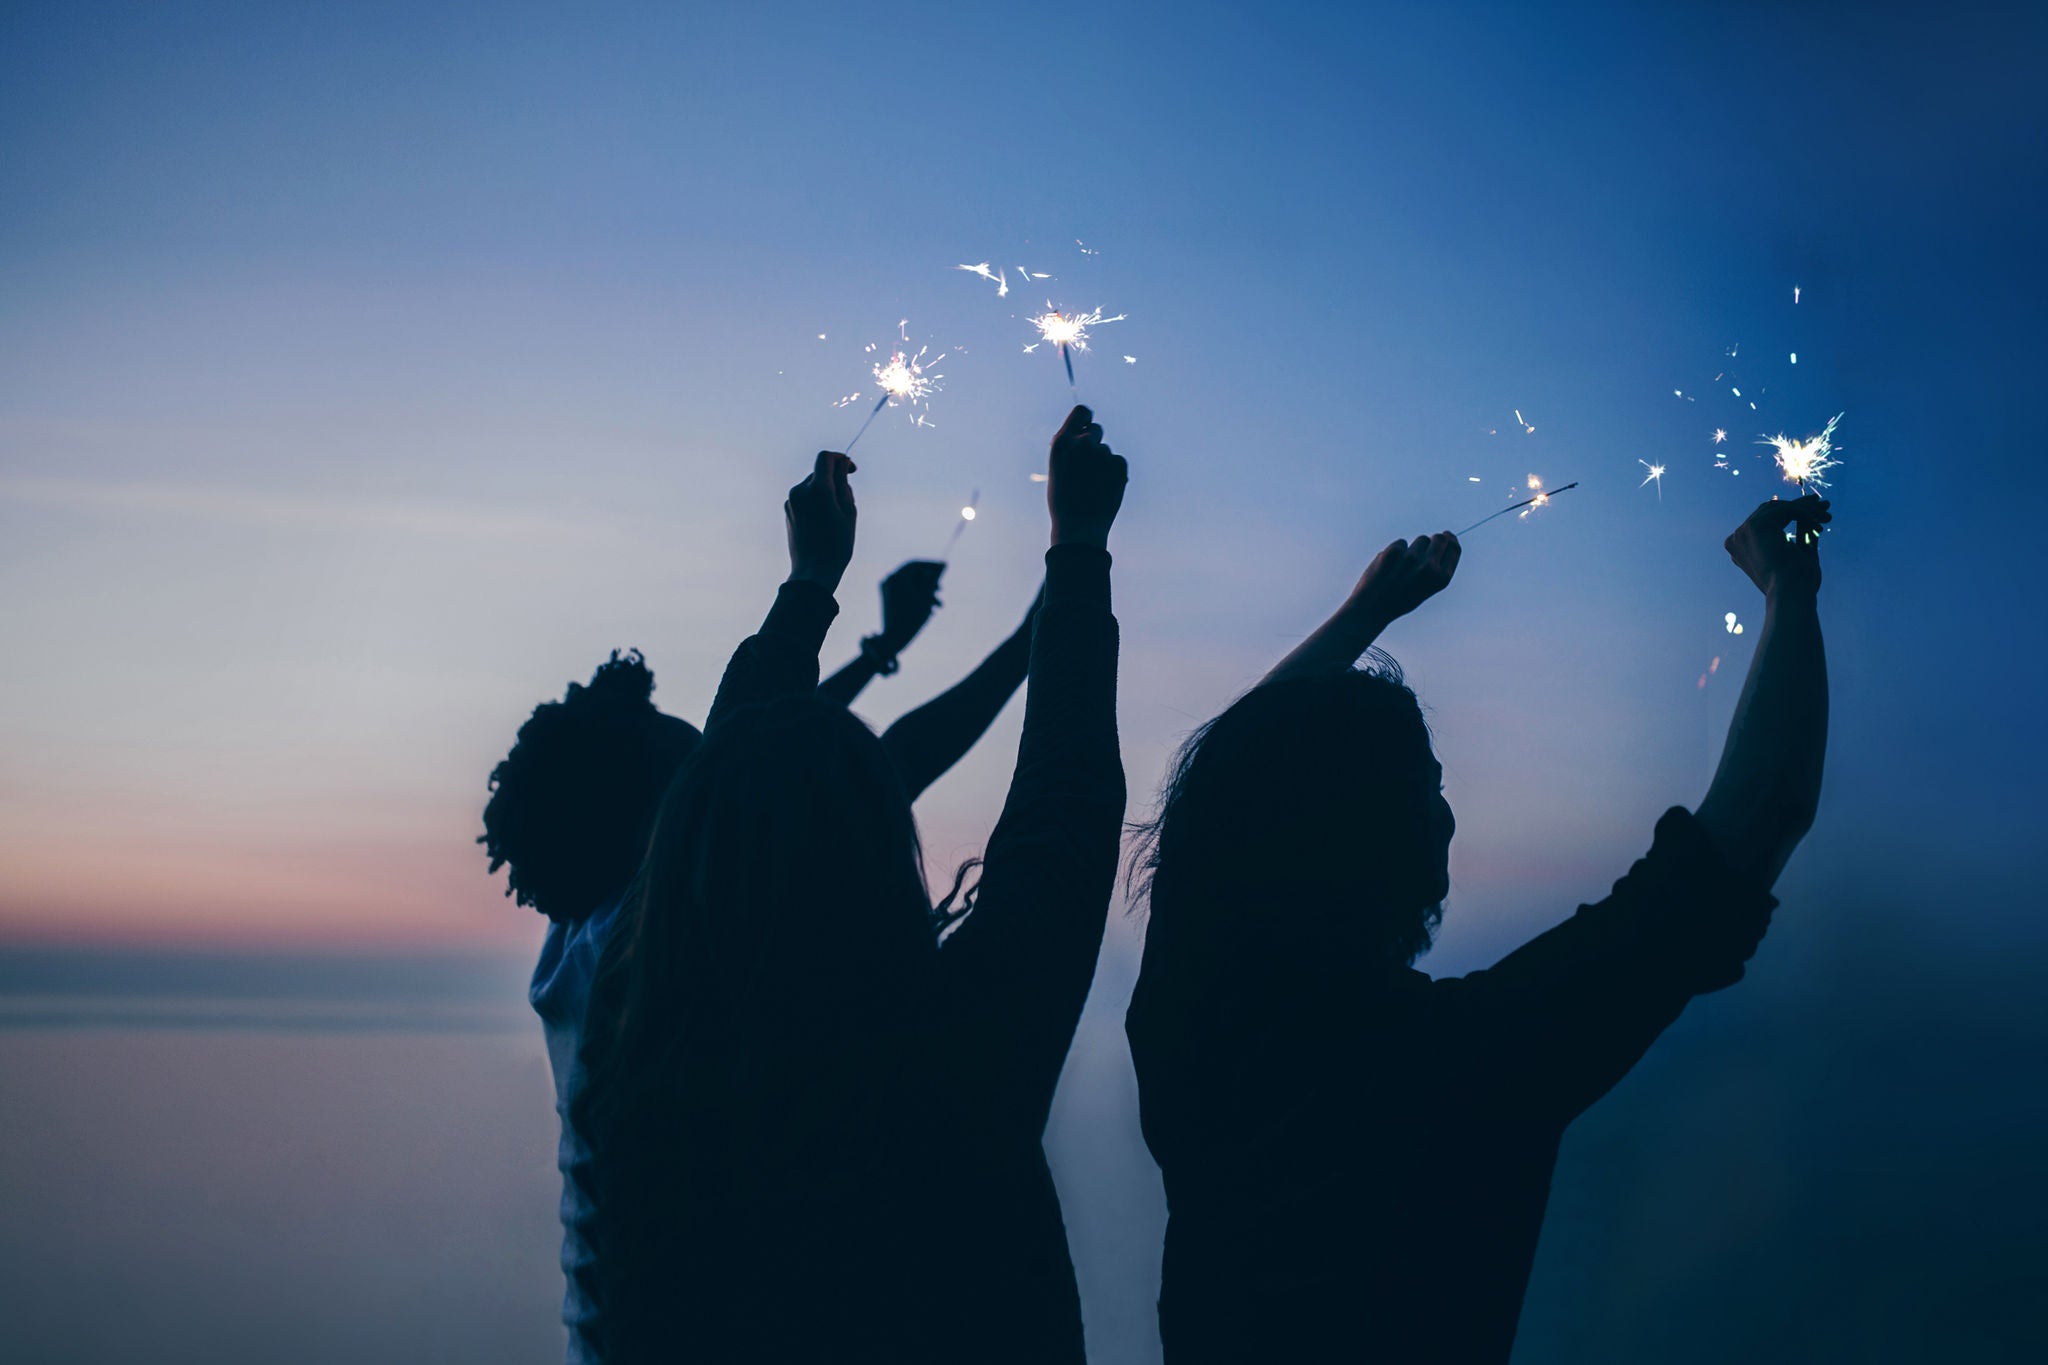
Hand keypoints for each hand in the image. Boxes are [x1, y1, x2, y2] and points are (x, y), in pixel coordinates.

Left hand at [786, 450, 856, 591]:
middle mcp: (800, 490)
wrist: (813, 571)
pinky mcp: (788, 510)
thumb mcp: (849, 511)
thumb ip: (844, 483)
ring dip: (825, 491)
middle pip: (820, 471)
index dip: (840, 458)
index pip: (825, 458)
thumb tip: (841, 464)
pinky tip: (823, 522)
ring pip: (812, 484)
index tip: (851, 469)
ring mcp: (791, 500)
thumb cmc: (837, 544)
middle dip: (835, 479)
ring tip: (835, 516)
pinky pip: (804, 496)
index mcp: (817, 489)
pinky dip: (815, 500)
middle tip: (847, 502)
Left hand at [879, 560, 944, 649]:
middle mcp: (890, 579)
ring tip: (938, 606)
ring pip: (911, 585)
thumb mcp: (926, 598)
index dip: (931, 565)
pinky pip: (905, 592)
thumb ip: (930, 581)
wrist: (893, 638)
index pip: (916, 564)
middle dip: (929, 582)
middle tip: (941, 589)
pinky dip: (916, 597)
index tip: (943, 566)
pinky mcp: (887, 598)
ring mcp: (887, 589)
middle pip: (913, 574)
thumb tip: (935, 569)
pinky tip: (928, 609)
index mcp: (898, 577)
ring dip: (925, 593)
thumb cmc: (912, 618)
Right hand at [1047, 405, 1127, 547]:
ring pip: (1107, 451)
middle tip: (1089, 466)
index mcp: (1063, 442)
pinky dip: (1114, 473)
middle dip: (1094, 443)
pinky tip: (1104, 489)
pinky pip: (1118, 461)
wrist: (1079, 528)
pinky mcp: (1119, 465)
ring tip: (1092, 486)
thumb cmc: (1063, 501)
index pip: (1082, 411)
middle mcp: (1083, 443)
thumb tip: (1082, 432)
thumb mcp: (1057, 468)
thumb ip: (1070, 447)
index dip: (1085, 418)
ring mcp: (1102, 453)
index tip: (1086, 426)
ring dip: (1102, 463)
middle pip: (1096, 429)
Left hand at [1344, 532, 1460, 624]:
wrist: (1372, 608)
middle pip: (1440, 538)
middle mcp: (1429, 567)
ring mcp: (1411, 558)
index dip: (1451, 540)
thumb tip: (1446, 539)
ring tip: (1403, 566)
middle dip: (1436, 538)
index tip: (1448, 536)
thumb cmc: (1401, 599)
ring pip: (1421, 540)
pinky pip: (1401, 543)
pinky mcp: (1394, 552)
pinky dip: (1396, 551)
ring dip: (1415, 548)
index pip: (1454, 549)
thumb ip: (1437, 568)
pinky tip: (1389, 566)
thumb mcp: (1427, 589)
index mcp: (1441, 578)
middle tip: (1428, 545)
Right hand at [1725, 495, 1828, 597]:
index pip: (1764, 522)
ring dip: (1805, 509)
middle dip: (1800, 508)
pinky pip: (1784, 510)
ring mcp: (1743, 532)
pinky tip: (1818, 520)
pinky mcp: (1754, 526)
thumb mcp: (1801, 552)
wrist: (1791, 593)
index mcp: (1742, 549)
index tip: (1815, 513)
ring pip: (1777, 508)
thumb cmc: (1798, 582)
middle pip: (1769, 511)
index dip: (1790, 514)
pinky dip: (1804, 512)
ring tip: (1826, 514)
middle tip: (1823, 506)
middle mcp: (1737, 539)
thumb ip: (1801, 533)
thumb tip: (1810, 516)